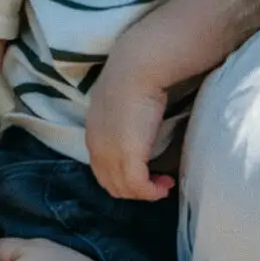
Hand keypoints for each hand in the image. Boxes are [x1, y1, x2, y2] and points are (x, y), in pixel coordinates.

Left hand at [86, 34, 173, 200]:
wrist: (137, 68)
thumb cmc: (133, 76)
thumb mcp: (118, 101)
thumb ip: (120, 117)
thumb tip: (136, 123)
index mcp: (92, 133)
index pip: (101, 167)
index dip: (121, 175)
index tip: (143, 171)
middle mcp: (97, 148)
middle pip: (111, 183)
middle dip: (133, 188)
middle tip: (156, 182)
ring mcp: (110, 154)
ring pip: (124, 188)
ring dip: (145, 192)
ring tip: (164, 184)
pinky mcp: (128, 157)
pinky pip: (139, 187)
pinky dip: (152, 192)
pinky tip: (166, 185)